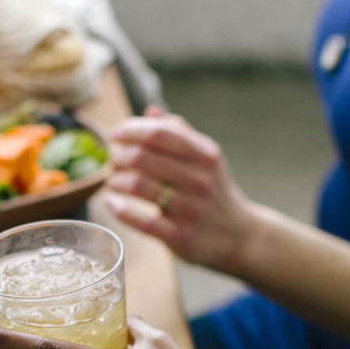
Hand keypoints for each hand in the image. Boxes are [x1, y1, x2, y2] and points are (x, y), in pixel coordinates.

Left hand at [104, 106, 258, 273]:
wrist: (239, 237)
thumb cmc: (214, 193)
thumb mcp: (206, 159)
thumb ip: (180, 134)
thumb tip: (152, 111)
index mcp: (205, 155)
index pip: (159, 133)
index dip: (130, 130)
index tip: (115, 135)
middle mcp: (200, 179)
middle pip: (142, 157)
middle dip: (118, 156)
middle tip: (112, 161)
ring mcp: (191, 209)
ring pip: (138, 186)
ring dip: (115, 181)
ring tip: (111, 182)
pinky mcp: (180, 236)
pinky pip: (141, 220)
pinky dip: (119, 209)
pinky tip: (111, 203)